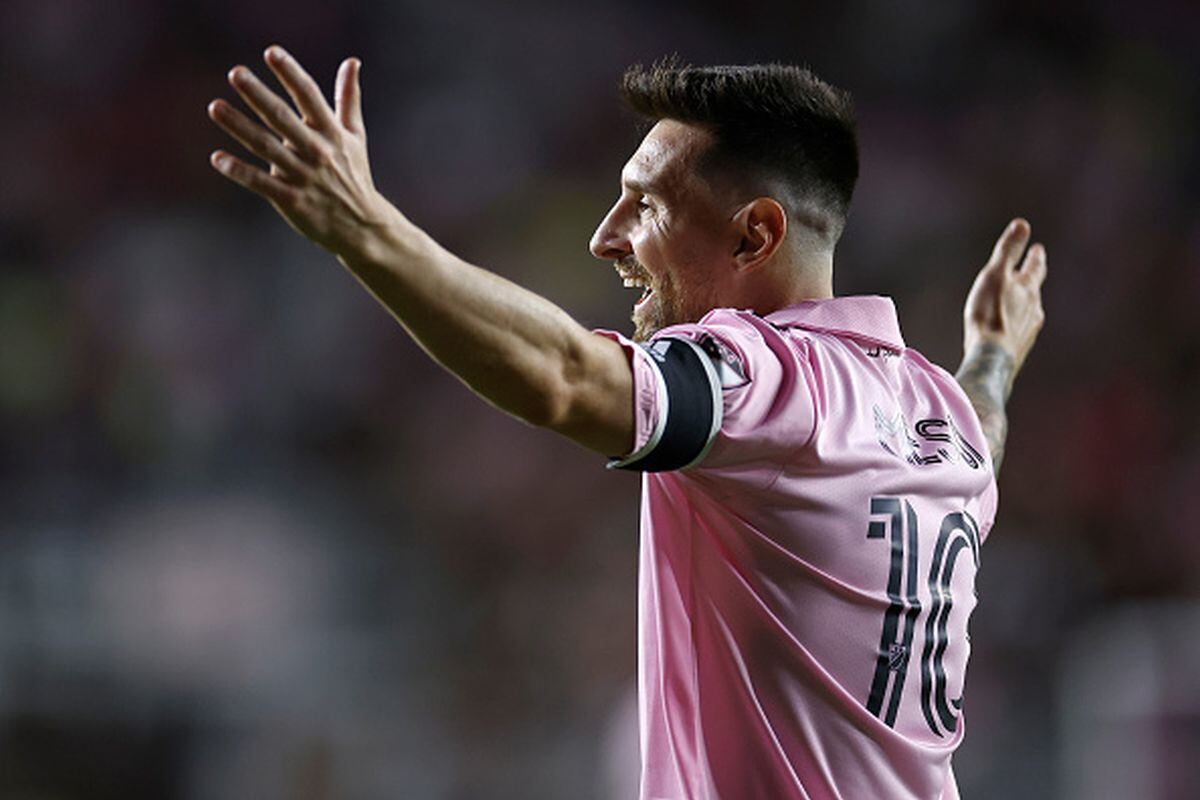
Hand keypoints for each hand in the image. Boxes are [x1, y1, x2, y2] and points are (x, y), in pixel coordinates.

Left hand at [207, 46, 395, 256]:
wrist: (361, 226)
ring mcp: (303, 176)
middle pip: (283, 119)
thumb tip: (352, 61)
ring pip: (267, 148)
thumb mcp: (355, 136)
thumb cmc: (355, 175)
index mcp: (332, 133)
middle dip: (259, 96)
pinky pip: (261, 184)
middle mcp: (317, 152)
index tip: (272, 52)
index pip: (310, 97)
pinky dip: (240, 172)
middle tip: (236, 74)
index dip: (291, 74)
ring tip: (215, 107)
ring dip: (240, 127)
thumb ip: (349, 98)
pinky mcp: (292, 200)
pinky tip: (217, 158)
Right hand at [962, 218, 1047, 381]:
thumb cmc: (990, 314)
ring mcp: (1029, 330)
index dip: (1035, 257)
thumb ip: (1008, 251)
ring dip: (1026, 302)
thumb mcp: (995, 275)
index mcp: (1028, 288)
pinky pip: (1020, 330)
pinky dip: (1016, 323)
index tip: (1038, 249)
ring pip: (1030, 311)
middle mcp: (1034, 309)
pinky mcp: (1019, 348)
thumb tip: (1022, 224)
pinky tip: (1009, 328)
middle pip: (1035, 289)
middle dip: (1032, 278)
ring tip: (1020, 300)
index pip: (1035, 267)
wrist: (992, 358)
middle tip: (1033, 269)